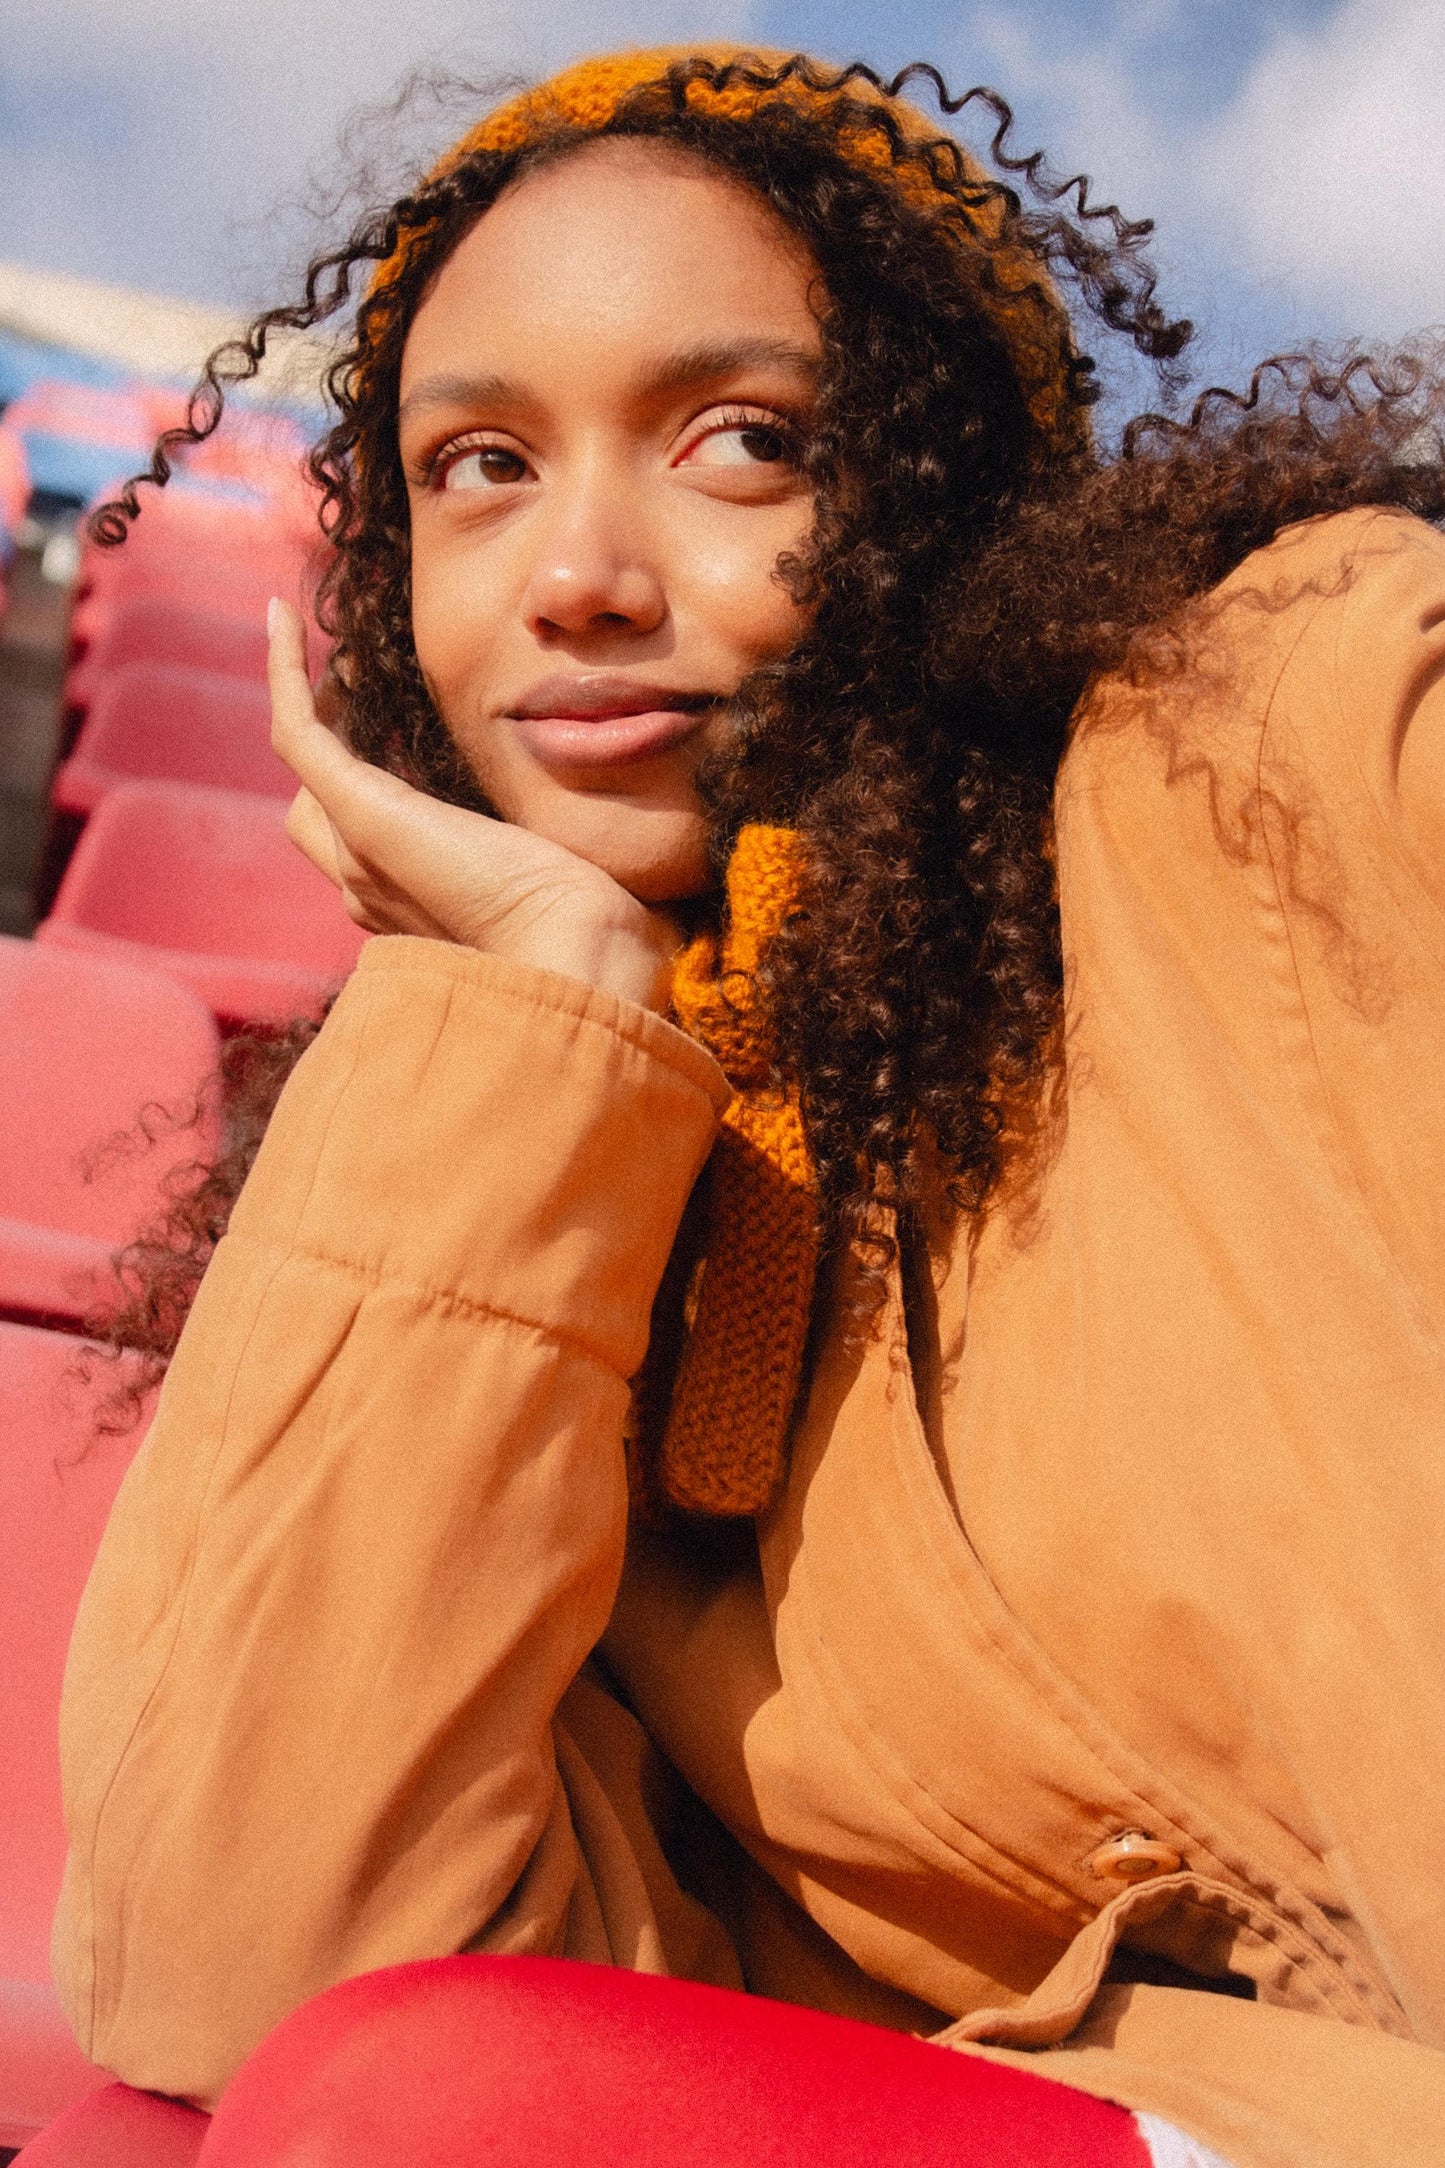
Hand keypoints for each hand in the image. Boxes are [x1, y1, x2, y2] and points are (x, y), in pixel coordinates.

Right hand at [267, 601, 682, 1010]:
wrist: (576, 954)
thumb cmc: (590, 929)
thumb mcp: (568, 880)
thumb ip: (559, 860)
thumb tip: (598, 848)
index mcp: (419, 908)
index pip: (365, 847)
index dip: (373, 783)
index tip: (400, 728)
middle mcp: (373, 886)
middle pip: (316, 814)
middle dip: (331, 747)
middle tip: (351, 685)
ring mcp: (359, 848)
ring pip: (307, 767)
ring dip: (310, 701)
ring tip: (333, 649)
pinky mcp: (360, 811)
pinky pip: (297, 730)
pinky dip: (285, 670)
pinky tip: (282, 613)